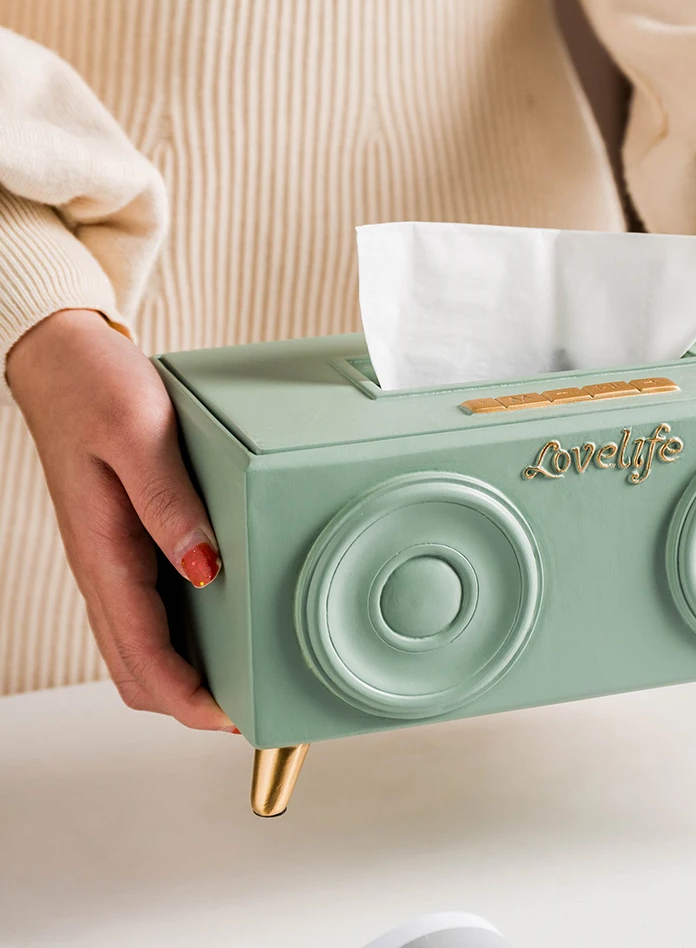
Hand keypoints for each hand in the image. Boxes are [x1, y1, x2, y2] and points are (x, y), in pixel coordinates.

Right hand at [7, 309, 234, 730]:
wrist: (63, 361)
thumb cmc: (96, 391)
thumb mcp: (141, 437)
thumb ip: (171, 507)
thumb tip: (206, 572)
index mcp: (104, 553)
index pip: (142, 654)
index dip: (188, 698)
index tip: (234, 718)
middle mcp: (104, 567)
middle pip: (138, 667)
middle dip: (188, 700)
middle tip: (249, 704)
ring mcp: (112, 559)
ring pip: (141, 644)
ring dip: (184, 673)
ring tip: (242, 675)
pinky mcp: (124, 542)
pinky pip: (148, 610)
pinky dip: (180, 636)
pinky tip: (218, 622)